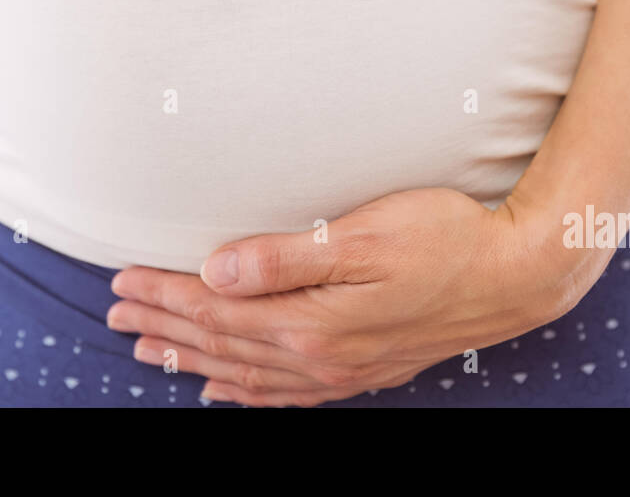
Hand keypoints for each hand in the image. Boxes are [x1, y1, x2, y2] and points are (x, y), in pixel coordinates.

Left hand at [107, 187, 588, 405]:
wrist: (514, 274)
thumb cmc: (443, 239)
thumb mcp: (361, 235)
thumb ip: (283, 256)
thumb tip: (216, 270)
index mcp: (311, 320)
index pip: (216, 308)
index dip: (164, 294)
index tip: (122, 282)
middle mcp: (318, 356)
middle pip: (221, 342)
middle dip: (164, 326)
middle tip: (115, 315)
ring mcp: (340, 370)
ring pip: (245, 371)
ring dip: (193, 360)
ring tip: (151, 352)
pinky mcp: (362, 370)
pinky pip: (285, 394)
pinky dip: (246, 393)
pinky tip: (226, 390)